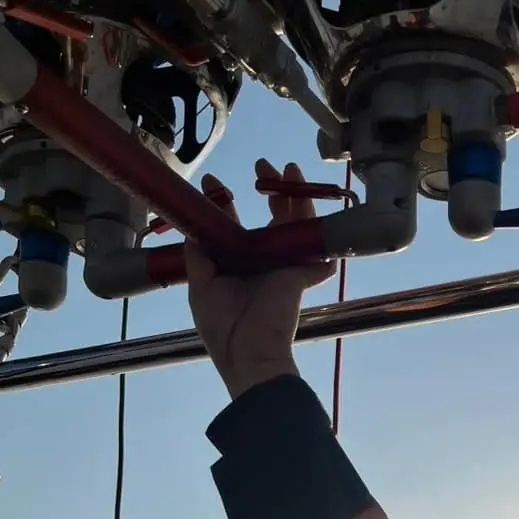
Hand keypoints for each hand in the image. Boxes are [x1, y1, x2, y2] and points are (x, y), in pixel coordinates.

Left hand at [186, 158, 336, 400]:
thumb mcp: (200, 286)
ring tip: (291, 171)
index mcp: (237, 265)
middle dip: (272, 190)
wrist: (247, 353)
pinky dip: (322, 245)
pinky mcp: (299, 277)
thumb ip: (199, 256)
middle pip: (272, 220)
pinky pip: (316, 258)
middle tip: (264, 164)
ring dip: (296, 199)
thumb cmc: (222, 328)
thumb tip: (194, 227)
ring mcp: (283, 268)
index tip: (212, 183)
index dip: (223, 204)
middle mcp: (261, 263)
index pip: (233, 226)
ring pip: (295, 227)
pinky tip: (324, 224)